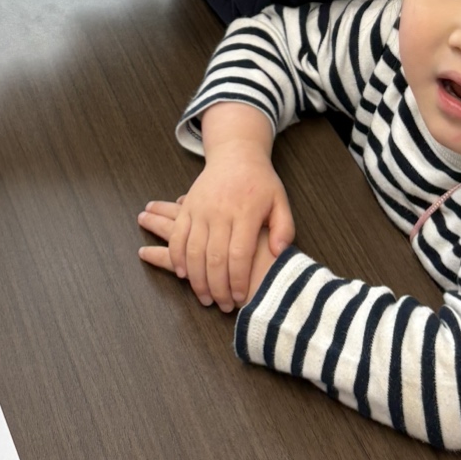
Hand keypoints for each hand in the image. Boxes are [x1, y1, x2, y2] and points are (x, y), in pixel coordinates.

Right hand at [151, 143, 292, 310]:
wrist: (236, 153)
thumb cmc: (261, 182)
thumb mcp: (281, 201)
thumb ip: (284, 228)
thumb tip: (279, 252)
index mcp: (246, 212)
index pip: (239, 255)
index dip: (238, 280)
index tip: (240, 298)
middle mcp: (221, 211)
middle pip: (214, 258)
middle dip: (217, 287)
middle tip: (222, 306)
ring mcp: (201, 208)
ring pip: (193, 250)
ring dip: (195, 278)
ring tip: (204, 296)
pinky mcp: (188, 207)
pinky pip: (177, 236)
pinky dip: (176, 257)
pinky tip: (182, 274)